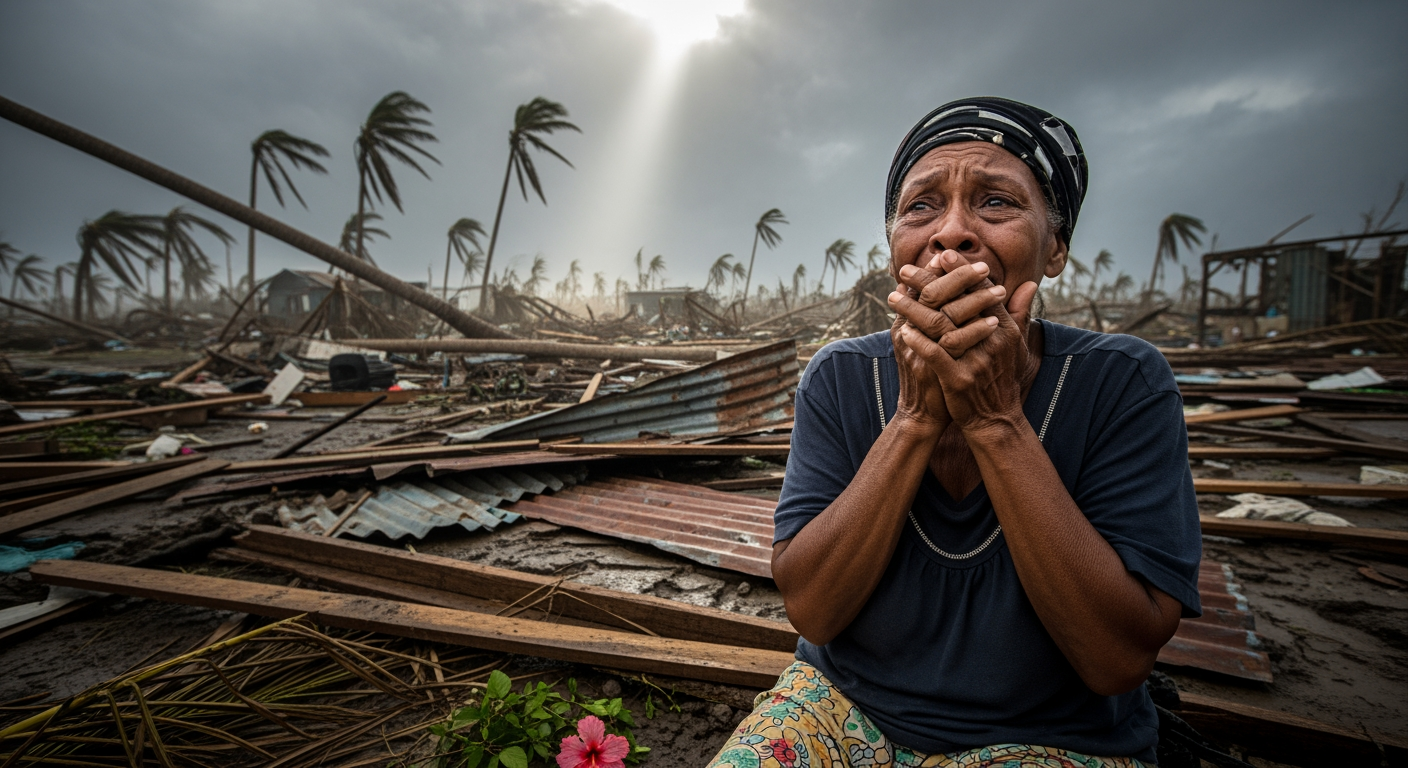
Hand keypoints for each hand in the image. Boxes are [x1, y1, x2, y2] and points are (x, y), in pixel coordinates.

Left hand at [895, 251, 1040, 433]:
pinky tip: (903, 330)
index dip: (959, 271)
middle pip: (956, 303)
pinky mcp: (960, 380)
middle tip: (904, 269)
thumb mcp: (1013, 343)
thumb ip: (1017, 311)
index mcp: (1004, 328)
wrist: (994, 418)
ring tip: (892, 297)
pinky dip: (919, 342)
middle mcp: (992, 341)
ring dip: (913, 309)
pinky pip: (936, 355)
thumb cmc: (999, 376)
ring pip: (941, 327)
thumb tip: (1028, 283)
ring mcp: (976, 360)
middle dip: (928, 282)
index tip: (939, 254)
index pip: (980, 291)